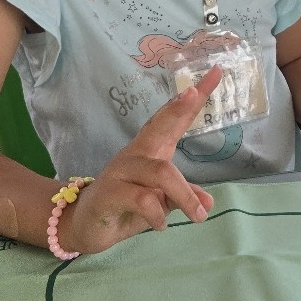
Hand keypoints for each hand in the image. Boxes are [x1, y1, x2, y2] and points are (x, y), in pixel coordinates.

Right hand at [61, 67, 221, 254]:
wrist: (86, 227)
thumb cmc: (127, 208)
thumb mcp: (161, 203)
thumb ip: (182, 197)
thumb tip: (208, 200)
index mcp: (150, 150)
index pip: (173, 119)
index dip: (191, 99)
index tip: (215, 73)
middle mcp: (136, 154)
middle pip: (159, 126)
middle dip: (179, 108)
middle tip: (195, 93)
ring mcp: (121, 172)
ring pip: (160, 173)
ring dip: (184, 196)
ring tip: (199, 215)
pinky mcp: (109, 193)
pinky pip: (142, 199)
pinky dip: (158, 214)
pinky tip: (160, 225)